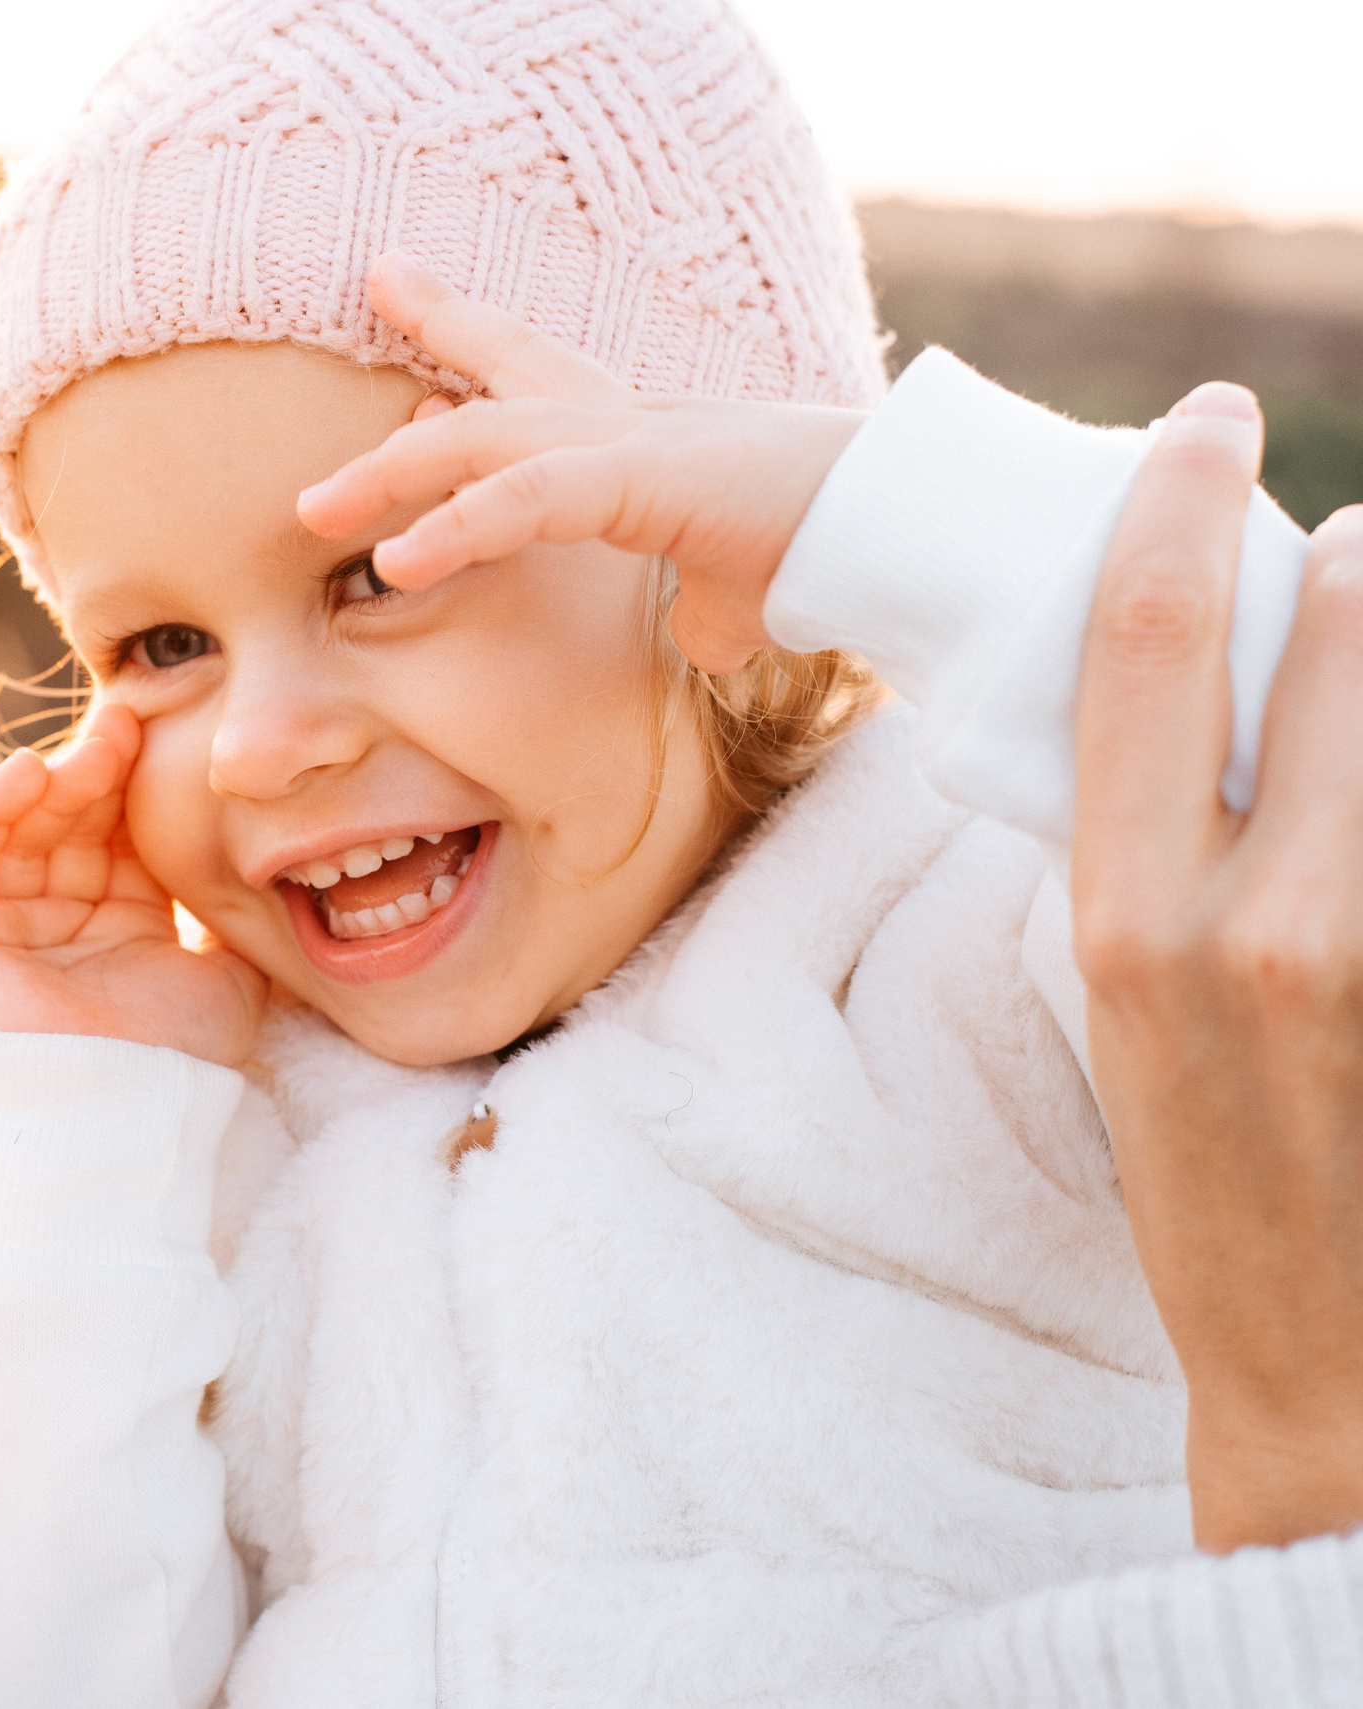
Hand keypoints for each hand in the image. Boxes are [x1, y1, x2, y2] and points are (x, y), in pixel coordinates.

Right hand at [0, 702, 267, 1066]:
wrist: (116, 1111)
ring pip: (21, 827)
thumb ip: (234, 917)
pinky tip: (29, 770)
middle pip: (70, 821)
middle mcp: (55, 918)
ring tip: (96, 747)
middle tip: (130, 722)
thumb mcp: (226, 972)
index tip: (166, 732)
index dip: (139, 783)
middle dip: (100, 770)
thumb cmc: (174, 1054)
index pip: (120, 833)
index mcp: (118, 924)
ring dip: (56, 779)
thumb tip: (272, 867)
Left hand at [295, 251, 863, 673]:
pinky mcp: (646, 478)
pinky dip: (461, 523)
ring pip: (483, 440)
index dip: (458, 336)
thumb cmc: (824, 552)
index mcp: (636, 439)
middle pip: (486, 391)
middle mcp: (624, 421)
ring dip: (393, 476)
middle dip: (398, 420)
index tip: (393, 294)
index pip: (531, 371)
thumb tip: (707, 638)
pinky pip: (532, 496)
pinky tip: (398, 560)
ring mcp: (631, 441)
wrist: (900, 531)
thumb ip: (706, 608)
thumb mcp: (738, 590)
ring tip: (314, 512)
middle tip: (313, 467)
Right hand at [1070, 381, 1362, 1553]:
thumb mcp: (1122, 1010)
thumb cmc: (1214, 1188)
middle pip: (1342, 626)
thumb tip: (1210, 694)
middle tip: (1340, 568)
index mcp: (1133, 919)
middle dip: (1349, 565)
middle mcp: (1270, 918)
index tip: (1199, 425)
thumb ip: (1156, 848)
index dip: (1177, 495)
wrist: (1341, 1378)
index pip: (1146, 637)